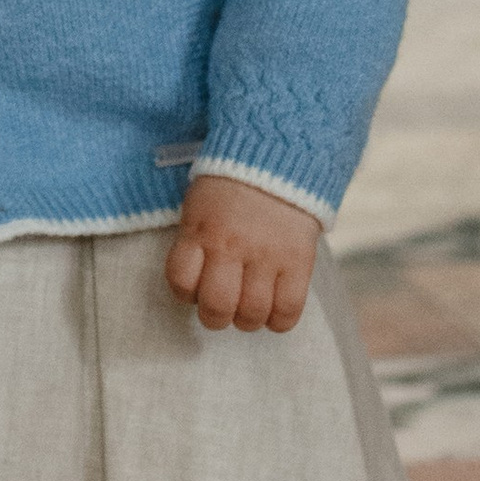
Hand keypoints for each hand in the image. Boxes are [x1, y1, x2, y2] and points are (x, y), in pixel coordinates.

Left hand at [165, 175, 320, 333]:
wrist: (278, 159)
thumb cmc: (231, 188)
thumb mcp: (199, 207)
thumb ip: (195, 242)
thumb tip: (194, 286)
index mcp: (200, 231)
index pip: (181, 282)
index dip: (185, 294)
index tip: (194, 290)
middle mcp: (231, 246)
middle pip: (217, 306)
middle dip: (215, 317)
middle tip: (222, 309)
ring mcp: (267, 255)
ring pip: (252, 313)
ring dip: (247, 321)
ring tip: (249, 310)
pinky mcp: (298, 261)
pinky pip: (288, 310)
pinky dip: (279, 321)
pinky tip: (274, 312)